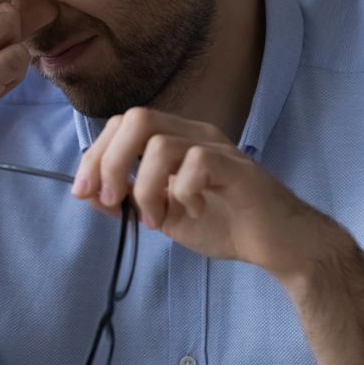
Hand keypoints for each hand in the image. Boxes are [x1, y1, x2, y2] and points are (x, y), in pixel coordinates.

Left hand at [71, 107, 340, 282]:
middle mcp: (193, 134)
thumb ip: (128, 203)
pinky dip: (183, 192)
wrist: (278, 245)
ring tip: (157, 219)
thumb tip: (87, 193)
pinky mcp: (237, 168)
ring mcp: (216, 148)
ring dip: (145, 187)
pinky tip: (194, 212)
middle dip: (111, 161)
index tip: (85, 192)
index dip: (96, 155)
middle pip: (137, 119)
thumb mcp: (164, 216)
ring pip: (160, 143)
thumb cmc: (225, 224)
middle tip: (112, 200)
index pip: (122, 125)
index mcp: (174, 140)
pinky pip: (196, 163)